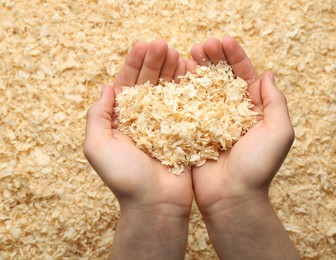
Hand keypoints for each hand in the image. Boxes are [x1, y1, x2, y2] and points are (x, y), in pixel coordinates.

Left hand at [84, 40, 191, 258]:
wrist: (157, 203)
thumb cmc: (125, 178)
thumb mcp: (97, 147)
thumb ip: (97, 116)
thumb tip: (107, 87)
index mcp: (122, 119)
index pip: (127, 84)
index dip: (134, 64)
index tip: (143, 46)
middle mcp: (144, 119)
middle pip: (149, 83)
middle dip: (155, 62)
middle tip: (163, 45)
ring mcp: (166, 124)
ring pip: (169, 90)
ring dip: (172, 70)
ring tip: (178, 53)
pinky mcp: (185, 131)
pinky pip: (187, 105)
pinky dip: (188, 88)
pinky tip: (192, 72)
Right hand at [188, 37, 298, 258]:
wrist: (231, 197)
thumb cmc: (258, 167)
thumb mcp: (279, 132)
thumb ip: (275, 102)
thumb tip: (268, 74)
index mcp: (252, 109)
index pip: (244, 76)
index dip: (235, 57)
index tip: (224, 41)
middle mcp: (231, 112)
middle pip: (222, 77)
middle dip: (214, 58)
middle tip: (202, 45)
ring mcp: (211, 120)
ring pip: (203, 87)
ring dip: (197, 68)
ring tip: (188, 53)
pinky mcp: (193, 130)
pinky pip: (187, 105)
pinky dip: (183, 88)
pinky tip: (177, 74)